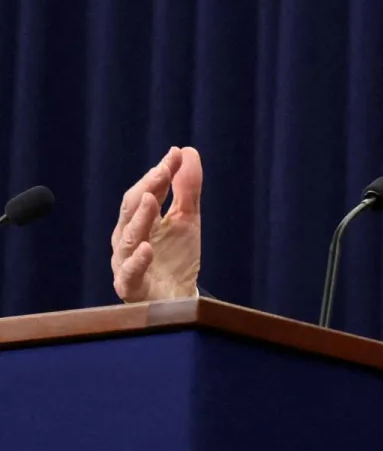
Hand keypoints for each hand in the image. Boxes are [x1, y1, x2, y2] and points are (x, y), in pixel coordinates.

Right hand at [111, 146, 202, 302]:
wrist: (178, 299)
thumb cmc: (177, 256)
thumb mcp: (187, 219)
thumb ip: (187, 189)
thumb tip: (188, 151)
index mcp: (139, 220)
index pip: (147, 191)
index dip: (160, 173)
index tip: (176, 154)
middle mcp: (128, 238)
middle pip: (132, 210)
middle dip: (147, 188)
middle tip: (162, 170)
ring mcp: (126, 262)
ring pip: (128, 238)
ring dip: (140, 218)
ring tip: (152, 198)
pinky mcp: (130, 287)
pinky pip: (129, 274)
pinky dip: (137, 261)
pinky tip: (148, 248)